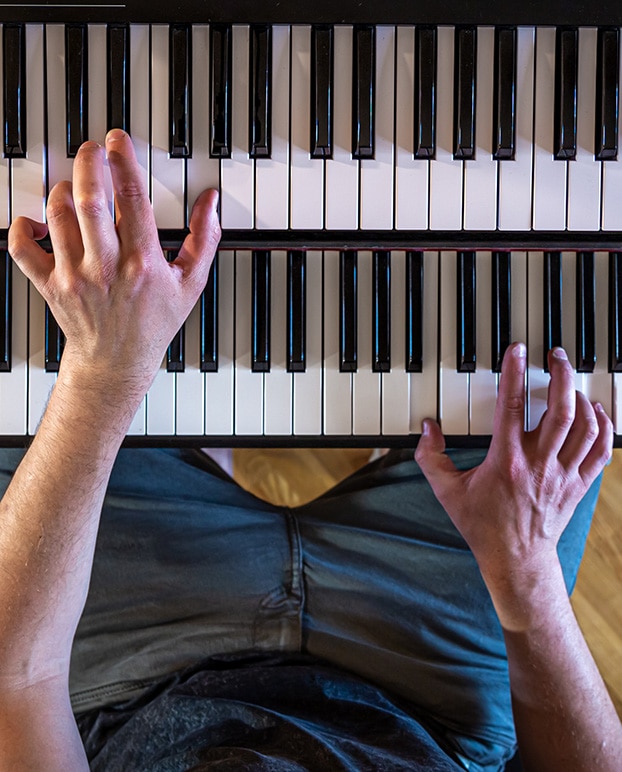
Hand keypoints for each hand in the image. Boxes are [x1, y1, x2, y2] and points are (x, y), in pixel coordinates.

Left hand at [8, 129, 220, 397]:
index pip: (130, 198)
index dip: (124, 161)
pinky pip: (23, 249)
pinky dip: (24, 228)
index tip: (118, 141)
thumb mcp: (190, 282)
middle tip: (92, 150)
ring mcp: (74, 276)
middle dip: (89, 163)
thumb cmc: (153, 324)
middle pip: (90, 199)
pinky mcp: (50, 285)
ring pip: (58, 215)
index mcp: (142, 262)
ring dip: (64, 190)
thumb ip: (204, 238)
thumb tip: (211, 202)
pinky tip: (38, 221)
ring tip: (75, 186)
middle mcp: (106, 267)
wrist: (117, 362)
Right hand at [415, 343, 612, 627]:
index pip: (511, 406)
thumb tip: (427, 429)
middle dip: (561, 376)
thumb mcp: (447, 492)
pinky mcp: (578, 484)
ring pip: (584, 426)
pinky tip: (595, 411)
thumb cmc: (484, 527)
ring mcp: (563, 474)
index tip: (518, 350)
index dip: (514, 372)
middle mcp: (539, 464)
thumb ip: (431, 458)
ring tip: (571, 381)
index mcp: (506, 461)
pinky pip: (600, 450)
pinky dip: (602, 426)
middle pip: (560, 410)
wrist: (517, 560)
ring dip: (581, 398)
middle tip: (556, 356)